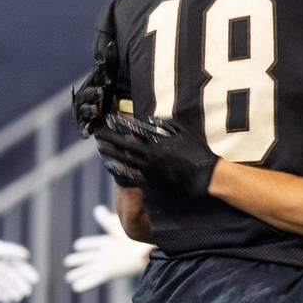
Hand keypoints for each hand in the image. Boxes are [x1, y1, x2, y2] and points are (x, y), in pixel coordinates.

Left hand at [0, 232, 38, 302]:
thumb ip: (11, 251)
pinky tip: (7, 300)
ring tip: (19, 297)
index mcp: (2, 256)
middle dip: (20, 284)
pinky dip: (0, 295)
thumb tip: (26, 255)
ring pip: (4, 285)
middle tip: (27, 291)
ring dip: (12, 290)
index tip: (35, 279)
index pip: (18, 266)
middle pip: (12, 277)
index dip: (27, 272)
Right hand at [63, 204, 154, 292]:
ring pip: (90, 269)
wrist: (145, 250)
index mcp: (110, 242)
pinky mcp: (109, 273)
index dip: (86, 245)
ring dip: (80, 273)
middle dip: (79, 260)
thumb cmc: (134, 237)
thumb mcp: (116, 227)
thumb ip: (105, 220)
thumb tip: (97, 209)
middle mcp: (108, 255)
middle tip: (68, 261)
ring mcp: (108, 265)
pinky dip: (85, 283)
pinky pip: (94, 279)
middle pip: (90, 258)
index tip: (77, 246)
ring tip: (69, 277)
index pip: (95, 244)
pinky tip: (75, 287)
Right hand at [73, 57, 112, 137]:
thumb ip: (110, 60)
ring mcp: (85, 113)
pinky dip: (84, 131)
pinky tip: (87, 133)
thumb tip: (111, 43)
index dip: (97, 81)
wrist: (107, 111)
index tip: (105, 81)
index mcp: (90, 87)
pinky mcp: (87, 126)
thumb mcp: (111, 76)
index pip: (92, 82)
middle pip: (86, 96)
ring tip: (97, 110)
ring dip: (90, 110)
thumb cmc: (107, 91)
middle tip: (101, 92)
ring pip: (84, 112)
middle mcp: (85, 100)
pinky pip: (83, 129)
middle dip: (93, 94)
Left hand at [94, 111, 217, 195]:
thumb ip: (166, 124)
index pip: (133, 132)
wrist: (204, 177)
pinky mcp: (152, 182)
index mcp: (156, 143)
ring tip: (101, 150)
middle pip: (124, 147)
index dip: (119, 126)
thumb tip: (151, 120)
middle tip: (97, 136)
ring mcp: (149, 171)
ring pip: (125, 161)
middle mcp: (149, 157)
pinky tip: (114, 167)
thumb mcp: (184, 132)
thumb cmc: (197, 152)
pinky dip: (121, 171)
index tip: (109, 121)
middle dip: (109, 140)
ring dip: (112, 155)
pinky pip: (133, 176)